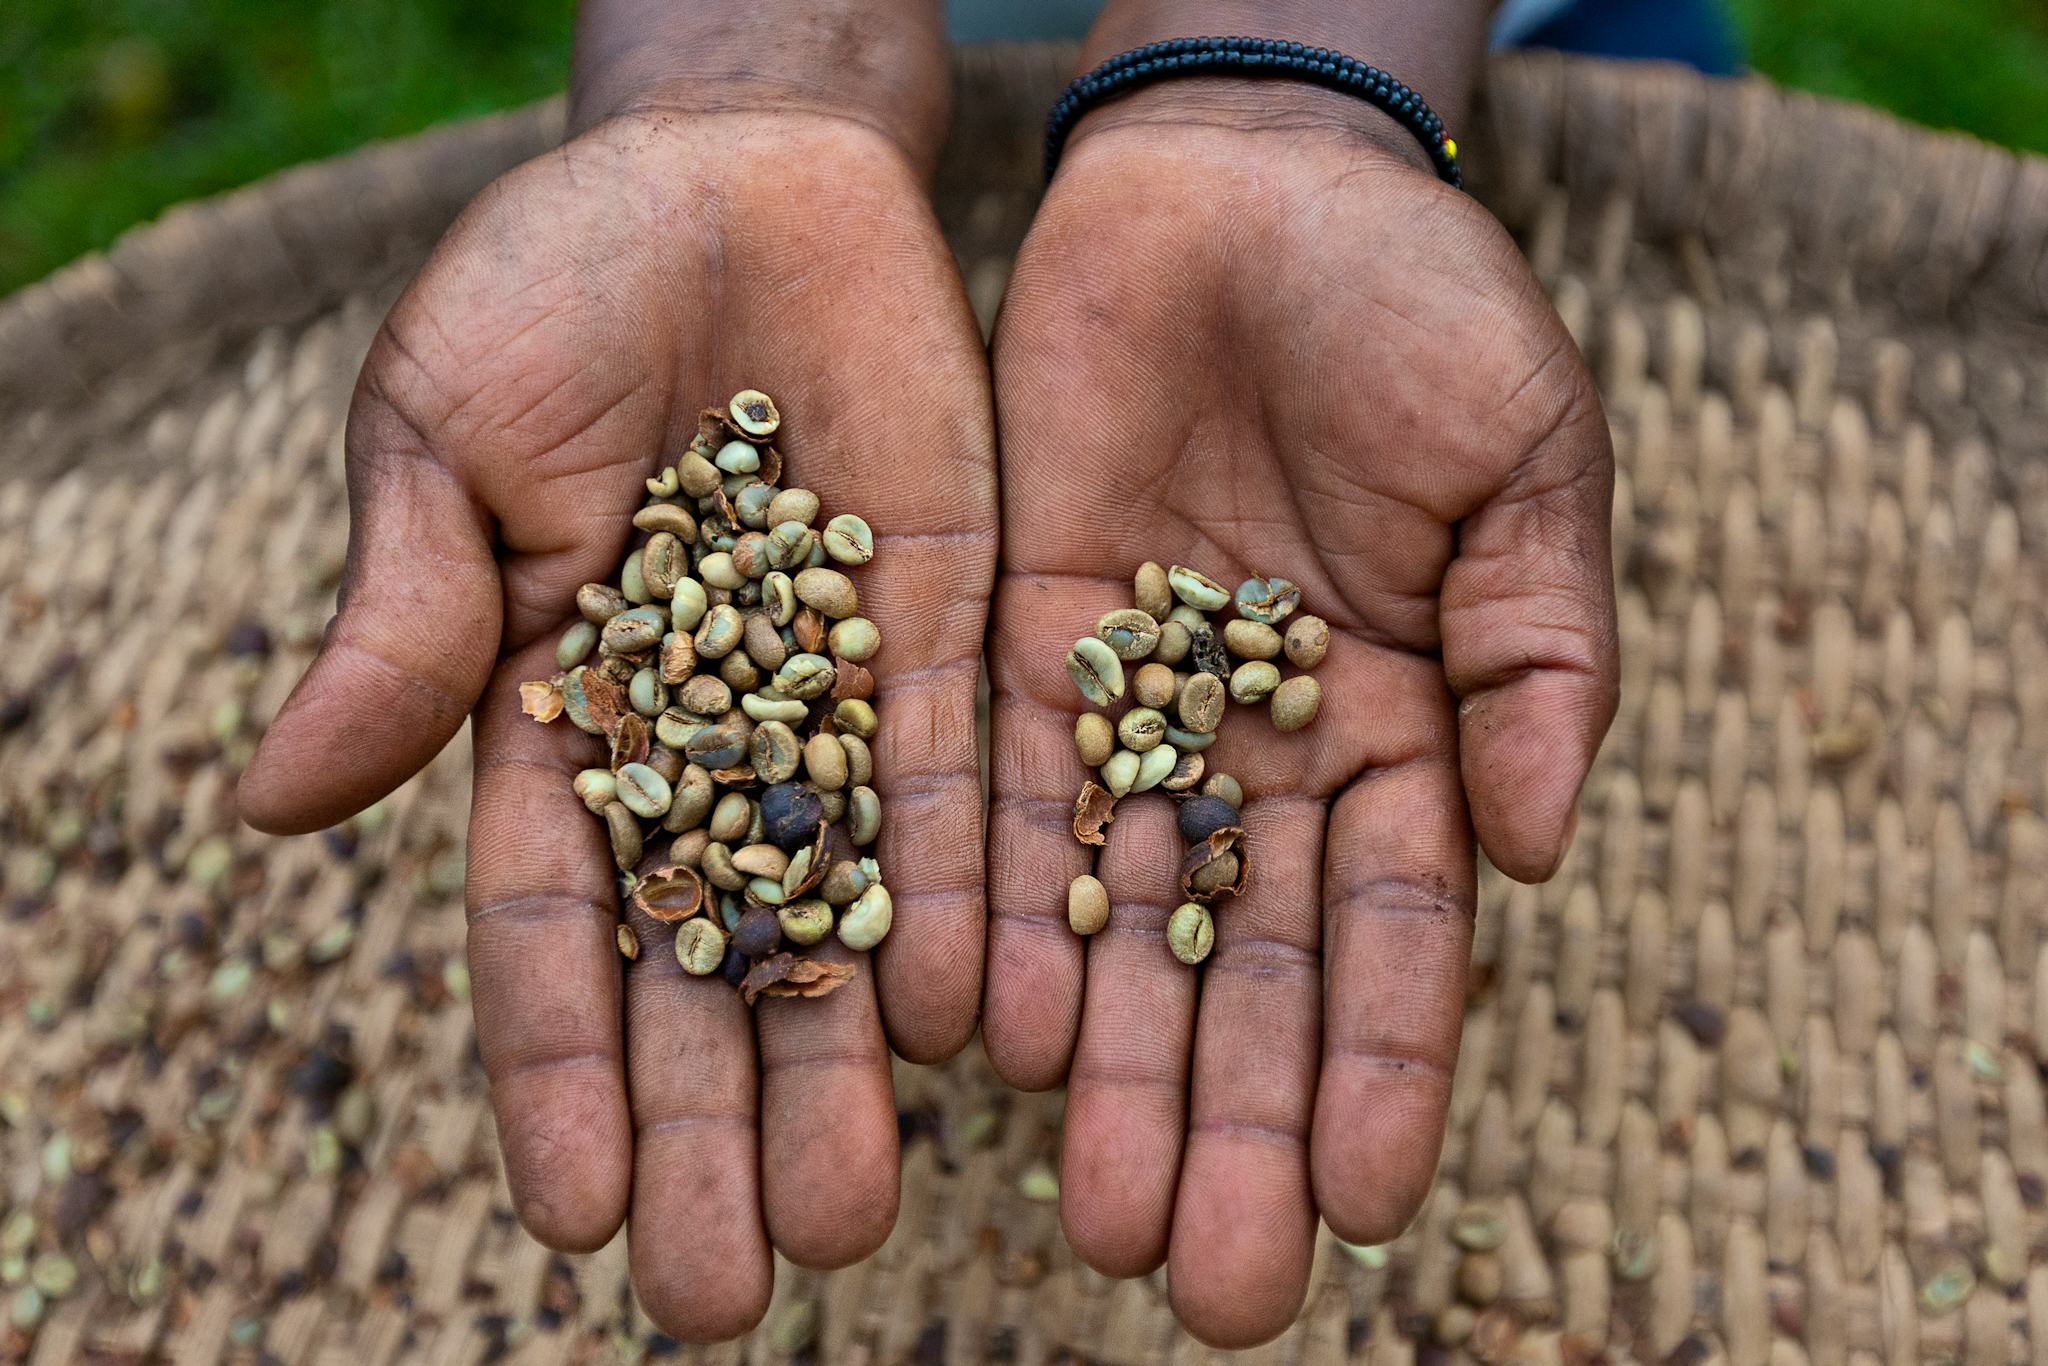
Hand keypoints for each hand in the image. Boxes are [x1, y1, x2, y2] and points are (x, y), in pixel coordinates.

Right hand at [238, 62, 995, 1339]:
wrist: (735, 173)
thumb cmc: (553, 287)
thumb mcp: (443, 435)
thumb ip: (403, 620)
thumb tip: (271, 807)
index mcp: (553, 709)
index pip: (546, 923)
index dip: (555, 1067)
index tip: (572, 1214)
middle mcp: (702, 738)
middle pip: (704, 960)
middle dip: (711, 1117)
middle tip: (727, 1288)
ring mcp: (828, 696)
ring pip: (840, 906)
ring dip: (845, 1060)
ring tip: (857, 1212)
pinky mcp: (946, 631)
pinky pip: (958, 783)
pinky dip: (966, 898)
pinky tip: (976, 1026)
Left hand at [983, 92, 1617, 1345]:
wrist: (1243, 180)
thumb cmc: (1419, 306)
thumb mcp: (1529, 467)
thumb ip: (1540, 661)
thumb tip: (1531, 855)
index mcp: (1403, 719)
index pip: (1394, 927)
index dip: (1388, 1063)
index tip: (1375, 1199)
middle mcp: (1260, 742)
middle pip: (1245, 963)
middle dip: (1231, 1117)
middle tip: (1208, 1276)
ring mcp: (1132, 702)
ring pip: (1115, 914)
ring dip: (1108, 1062)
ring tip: (1090, 1213)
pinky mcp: (1015, 645)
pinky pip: (997, 797)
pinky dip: (993, 910)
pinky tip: (985, 1031)